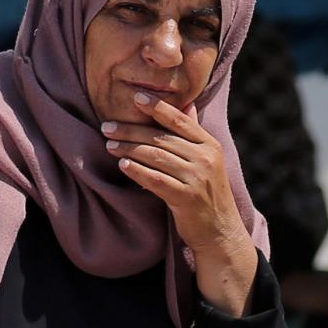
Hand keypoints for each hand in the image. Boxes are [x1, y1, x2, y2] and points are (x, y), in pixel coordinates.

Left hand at [103, 93, 256, 313]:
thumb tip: (187, 104)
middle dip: (131, 130)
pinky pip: (156, 180)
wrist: (220, 230)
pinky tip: (122, 164)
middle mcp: (205, 158)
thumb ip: (193, 133)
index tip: (135, 97)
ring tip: (109, 145)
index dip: (157, 107)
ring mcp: (197, 178)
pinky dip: (137, 171)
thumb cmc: (207, 192)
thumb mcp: (207, 160)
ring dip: (129, 148)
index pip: (180, 120)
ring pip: (156, 156)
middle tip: (107, 126)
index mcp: (209, 145)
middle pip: (162, 137)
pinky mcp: (186, 198)